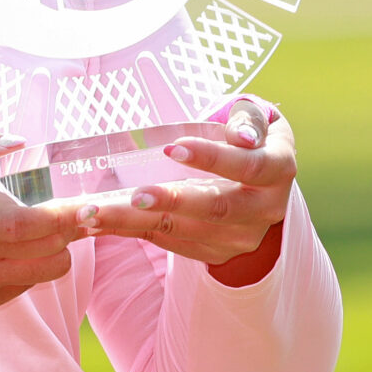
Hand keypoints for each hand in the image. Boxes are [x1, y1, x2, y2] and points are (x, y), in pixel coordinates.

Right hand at [0, 130, 86, 313]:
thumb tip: (19, 140)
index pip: (18, 224)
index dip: (60, 218)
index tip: (88, 206)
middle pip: (41, 248)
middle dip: (70, 229)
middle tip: (81, 211)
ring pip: (44, 270)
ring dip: (57, 249)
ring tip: (51, 229)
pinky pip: (27, 284)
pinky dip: (34, 264)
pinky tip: (19, 248)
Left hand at [86, 100, 296, 285]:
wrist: (264, 186)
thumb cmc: (252, 140)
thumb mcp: (260, 120)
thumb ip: (249, 121)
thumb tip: (241, 135)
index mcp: (276, 170)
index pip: (248, 167)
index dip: (212, 159)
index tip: (172, 148)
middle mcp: (262, 210)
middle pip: (215, 208)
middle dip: (172, 202)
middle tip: (133, 196)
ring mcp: (237, 236)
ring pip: (183, 230)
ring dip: (135, 222)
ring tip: (95, 213)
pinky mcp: (212, 251)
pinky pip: (167, 241)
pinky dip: (130, 231)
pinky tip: (96, 223)